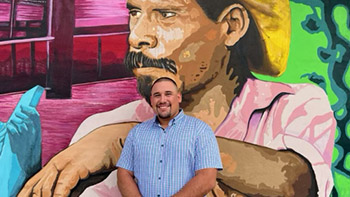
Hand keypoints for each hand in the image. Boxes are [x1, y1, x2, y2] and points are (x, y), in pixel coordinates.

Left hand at [8, 105, 41, 173]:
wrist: (28, 164)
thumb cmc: (30, 151)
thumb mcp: (35, 139)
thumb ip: (32, 128)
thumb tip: (24, 117)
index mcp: (38, 132)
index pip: (35, 116)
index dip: (29, 109)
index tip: (23, 106)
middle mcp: (33, 133)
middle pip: (25, 117)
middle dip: (19, 114)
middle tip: (16, 116)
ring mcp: (24, 137)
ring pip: (18, 122)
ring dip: (13, 121)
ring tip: (12, 124)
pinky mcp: (16, 141)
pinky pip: (11, 129)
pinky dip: (9, 127)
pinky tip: (10, 130)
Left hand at [18, 122, 136, 196]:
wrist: (112, 140)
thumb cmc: (98, 156)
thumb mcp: (82, 175)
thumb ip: (71, 188)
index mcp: (54, 165)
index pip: (32, 184)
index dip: (25, 195)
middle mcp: (56, 163)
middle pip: (36, 187)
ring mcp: (65, 163)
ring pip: (45, 187)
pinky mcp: (76, 165)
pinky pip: (63, 185)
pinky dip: (58, 196)